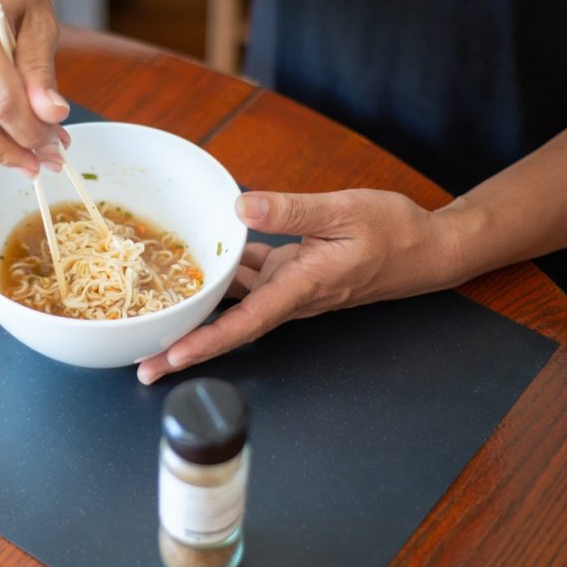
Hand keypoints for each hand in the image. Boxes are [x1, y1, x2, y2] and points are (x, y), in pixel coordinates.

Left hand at [137, 189, 461, 383]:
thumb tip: (241, 207)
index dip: (207, 341)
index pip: (246, 322)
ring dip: (196, 310)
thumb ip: (292, 210)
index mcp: (302, 286)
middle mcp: (289, 296)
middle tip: (141, 359)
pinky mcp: (289, 274)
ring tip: (153, 315)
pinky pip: (248, 277)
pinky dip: (222, 272)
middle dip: (186, 344)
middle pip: (229, 325)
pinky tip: (197, 258)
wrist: (425, 250)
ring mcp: (287, 288)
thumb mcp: (344, 211)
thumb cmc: (392, 232)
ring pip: (233, 303)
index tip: (172, 359)